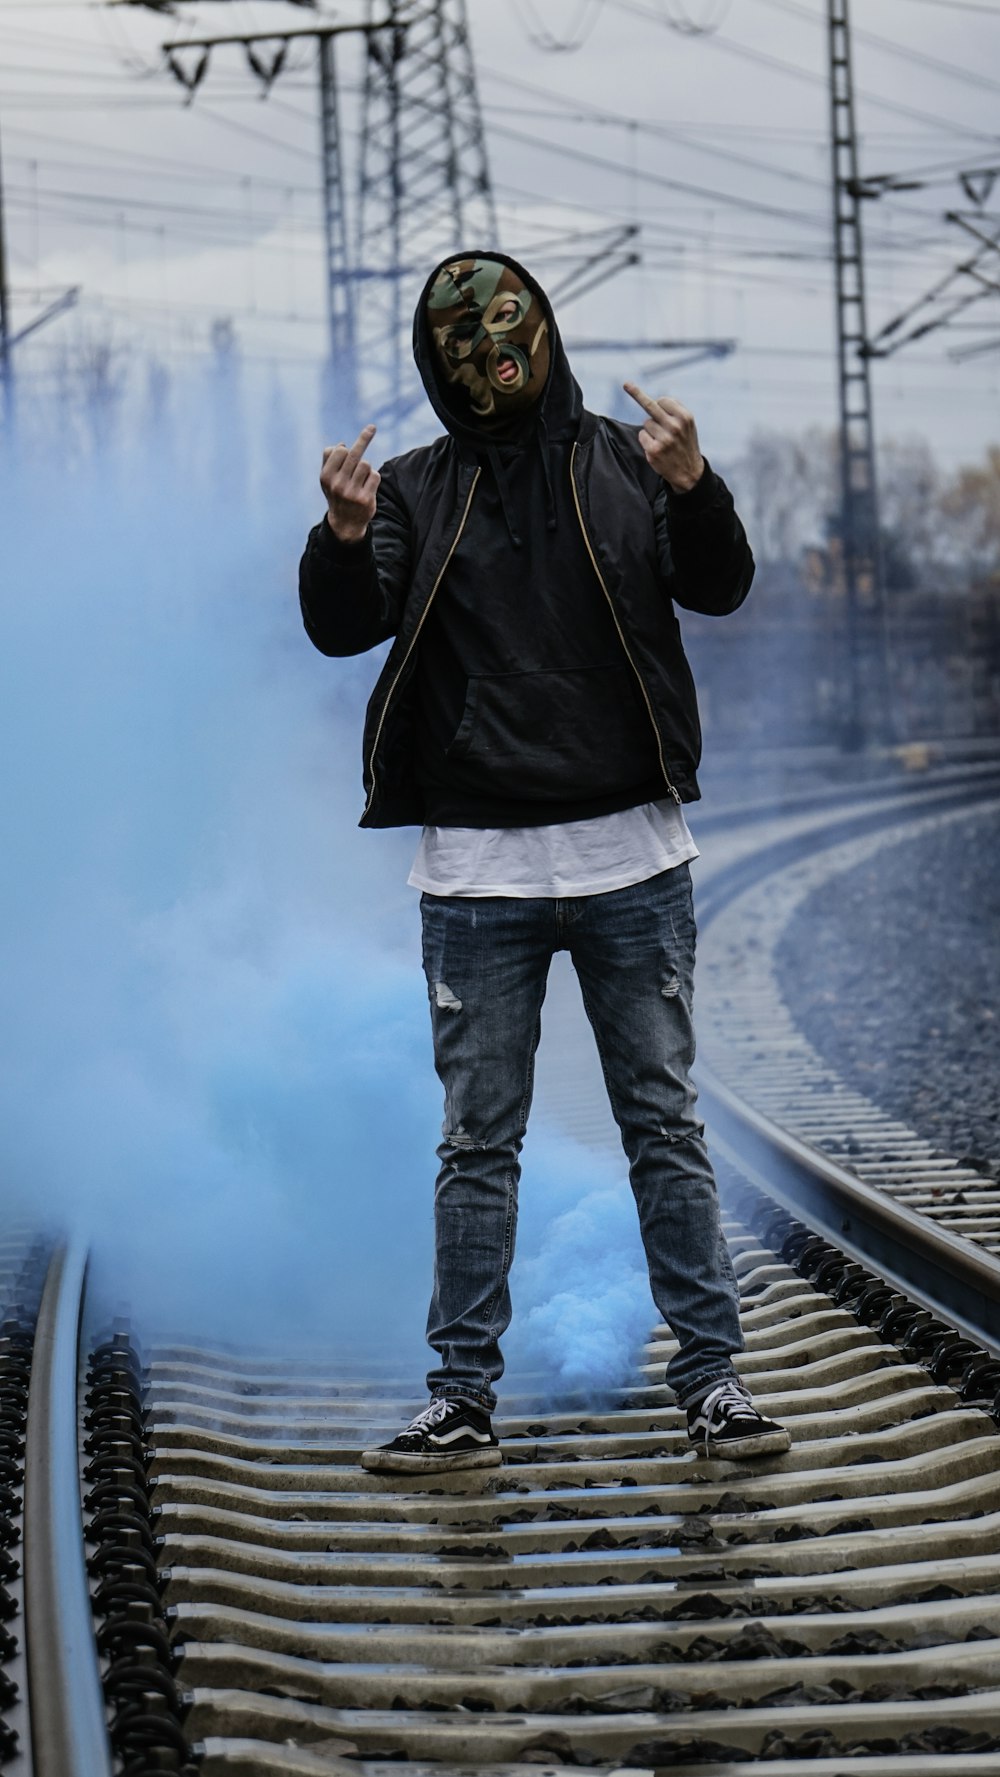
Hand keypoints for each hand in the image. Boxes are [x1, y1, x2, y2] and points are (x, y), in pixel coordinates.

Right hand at [321, 424, 379, 541]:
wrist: (345, 524)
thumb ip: (329, 460)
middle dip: (364, 438)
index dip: (345, 449)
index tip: (349, 445)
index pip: (339, 451)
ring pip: (366, 464)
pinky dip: (373, 478)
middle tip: (372, 427)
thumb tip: (342, 444)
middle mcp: (337, 484)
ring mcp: (352, 492)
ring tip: (361, 479)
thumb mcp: (327, 478)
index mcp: (326, 477)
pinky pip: (375, 476)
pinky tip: (368, 487)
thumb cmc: (336, 494)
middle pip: (354, 454)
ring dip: (366, 469)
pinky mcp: (366, 499)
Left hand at [624, 382, 704, 492]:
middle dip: (636, 393)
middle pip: (650, 406)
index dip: (660, 405)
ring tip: (663, 440)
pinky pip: (642, 435)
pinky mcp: (654, 450)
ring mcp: (664, 439)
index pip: (663, 400)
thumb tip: (655, 400)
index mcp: (685, 417)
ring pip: (646, 423)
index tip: (656, 403)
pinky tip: (657, 447)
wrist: (689, 472)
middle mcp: (675, 426)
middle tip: (626, 384)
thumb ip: (675, 411)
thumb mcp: (688, 424)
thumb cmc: (685, 443)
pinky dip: (646, 440)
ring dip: (651, 429)